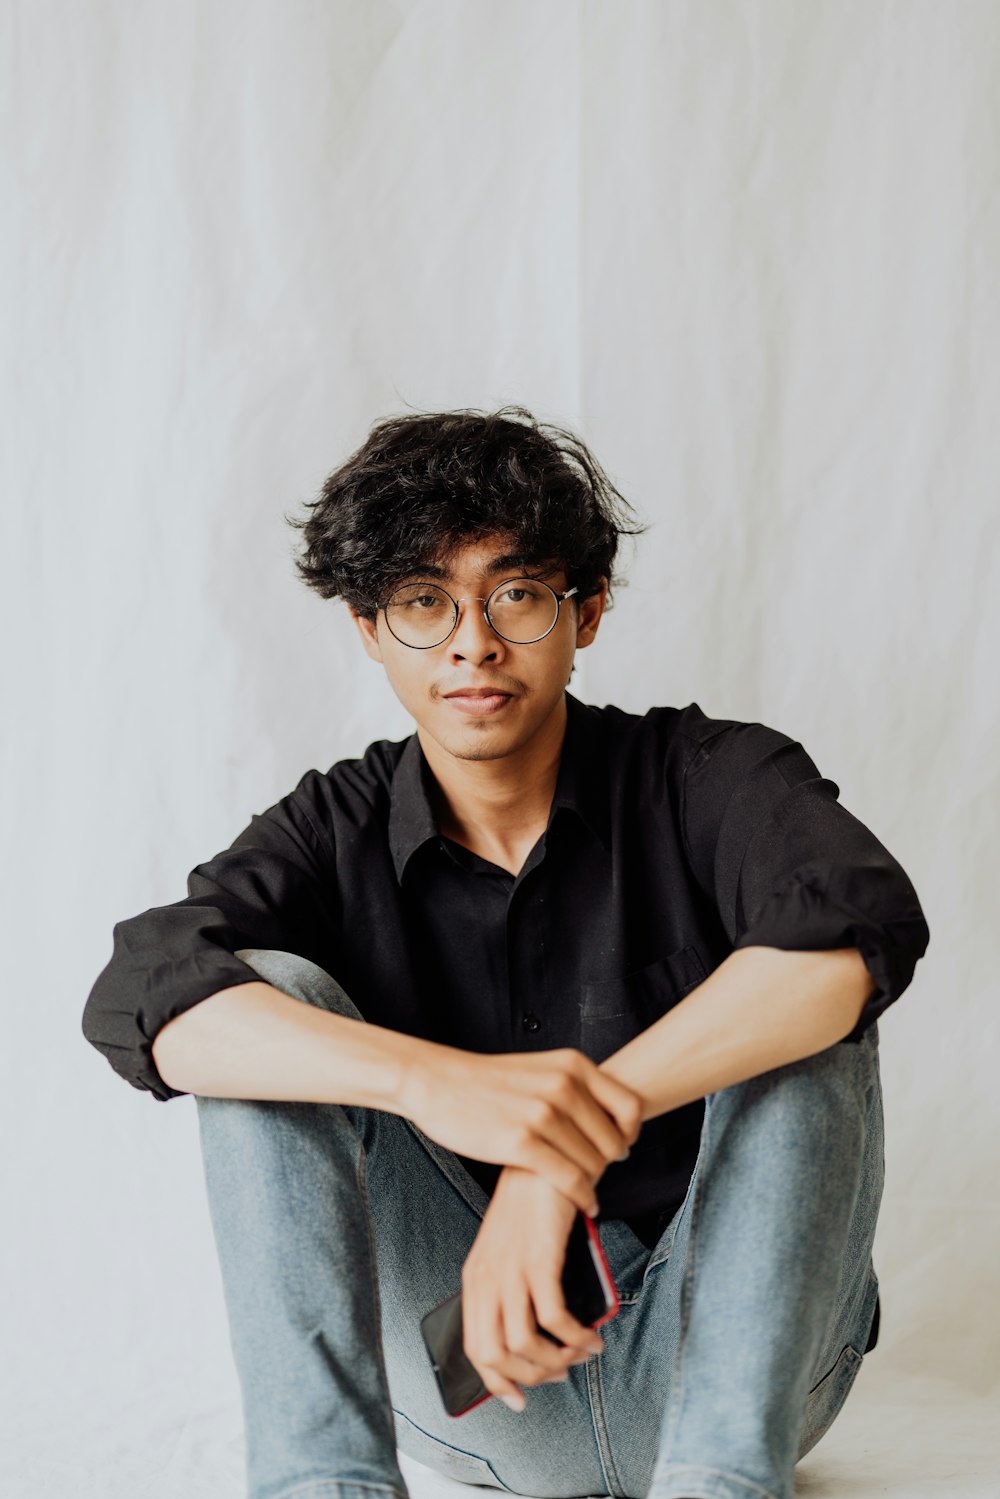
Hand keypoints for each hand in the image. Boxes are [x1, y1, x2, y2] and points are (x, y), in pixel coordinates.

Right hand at [400, 1042, 642, 1214]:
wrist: (437, 1082)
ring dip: (595, 1183)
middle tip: (599, 1175)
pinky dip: (583, 1197)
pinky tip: (585, 1204)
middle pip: (613, 1140)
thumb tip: (609, 1120)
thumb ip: (574, 1088)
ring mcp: (543, 1114)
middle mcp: (563, 1086)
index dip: (631, 1133)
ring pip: (593, 1163)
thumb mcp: (540, 1069)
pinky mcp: (522, 1142)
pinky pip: (571, 1179)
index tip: (621, 1148)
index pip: (629, 1106)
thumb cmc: (488, 1082)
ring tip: (589, 1192)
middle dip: (609, 1164)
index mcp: (572, 1065)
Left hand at [461, 1165, 606, 1411]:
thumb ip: (515, 1286)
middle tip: (563, 1372)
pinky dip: (575, 1338)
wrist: (546, 1159)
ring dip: (558, 1361)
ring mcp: (510, 1269)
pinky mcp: (539, 1260)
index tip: (520, 1399)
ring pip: (526, 1344)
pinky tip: (592, 1337)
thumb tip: (541, 1334)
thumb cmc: (533, 1206)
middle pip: (497, 1354)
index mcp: (475, 1277)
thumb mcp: (512, 1249)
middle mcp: (487, 1277)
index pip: (475, 1347)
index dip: (497, 1382)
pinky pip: (555, 1319)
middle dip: (533, 1376)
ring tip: (582, 1354)